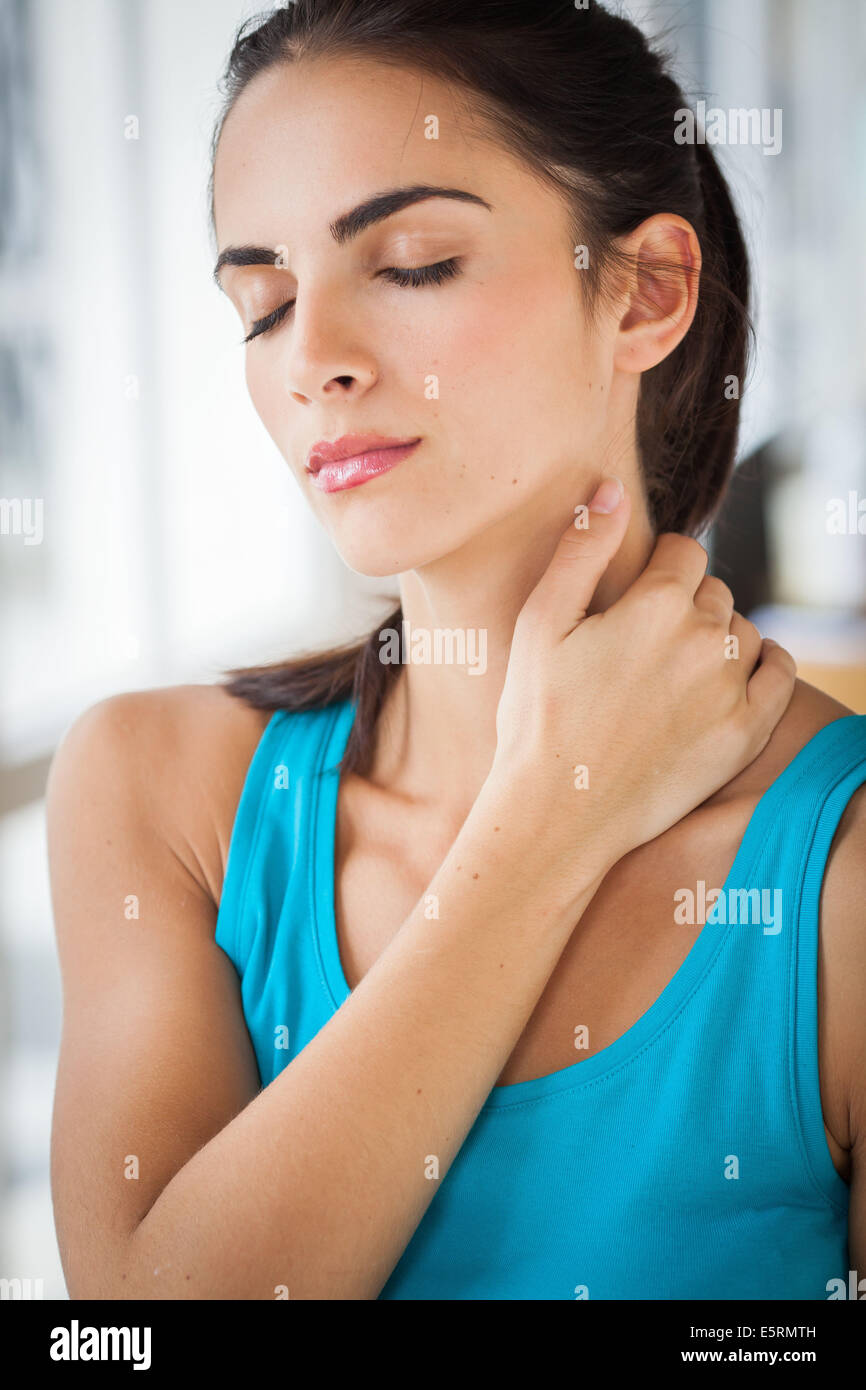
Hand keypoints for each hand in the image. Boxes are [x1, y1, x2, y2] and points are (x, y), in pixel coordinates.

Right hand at [486, 476, 795, 884]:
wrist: (559, 812)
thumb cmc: (537, 717)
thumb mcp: (540, 624)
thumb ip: (581, 550)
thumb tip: (612, 491)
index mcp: (658, 603)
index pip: (685, 552)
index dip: (656, 570)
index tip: (633, 598)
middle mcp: (707, 638)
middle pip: (713, 591)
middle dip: (684, 605)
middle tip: (641, 645)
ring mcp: (732, 687)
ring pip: (742, 630)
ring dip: (717, 638)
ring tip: (671, 673)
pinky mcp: (746, 732)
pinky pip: (780, 673)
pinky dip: (764, 665)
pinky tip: (733, 676)